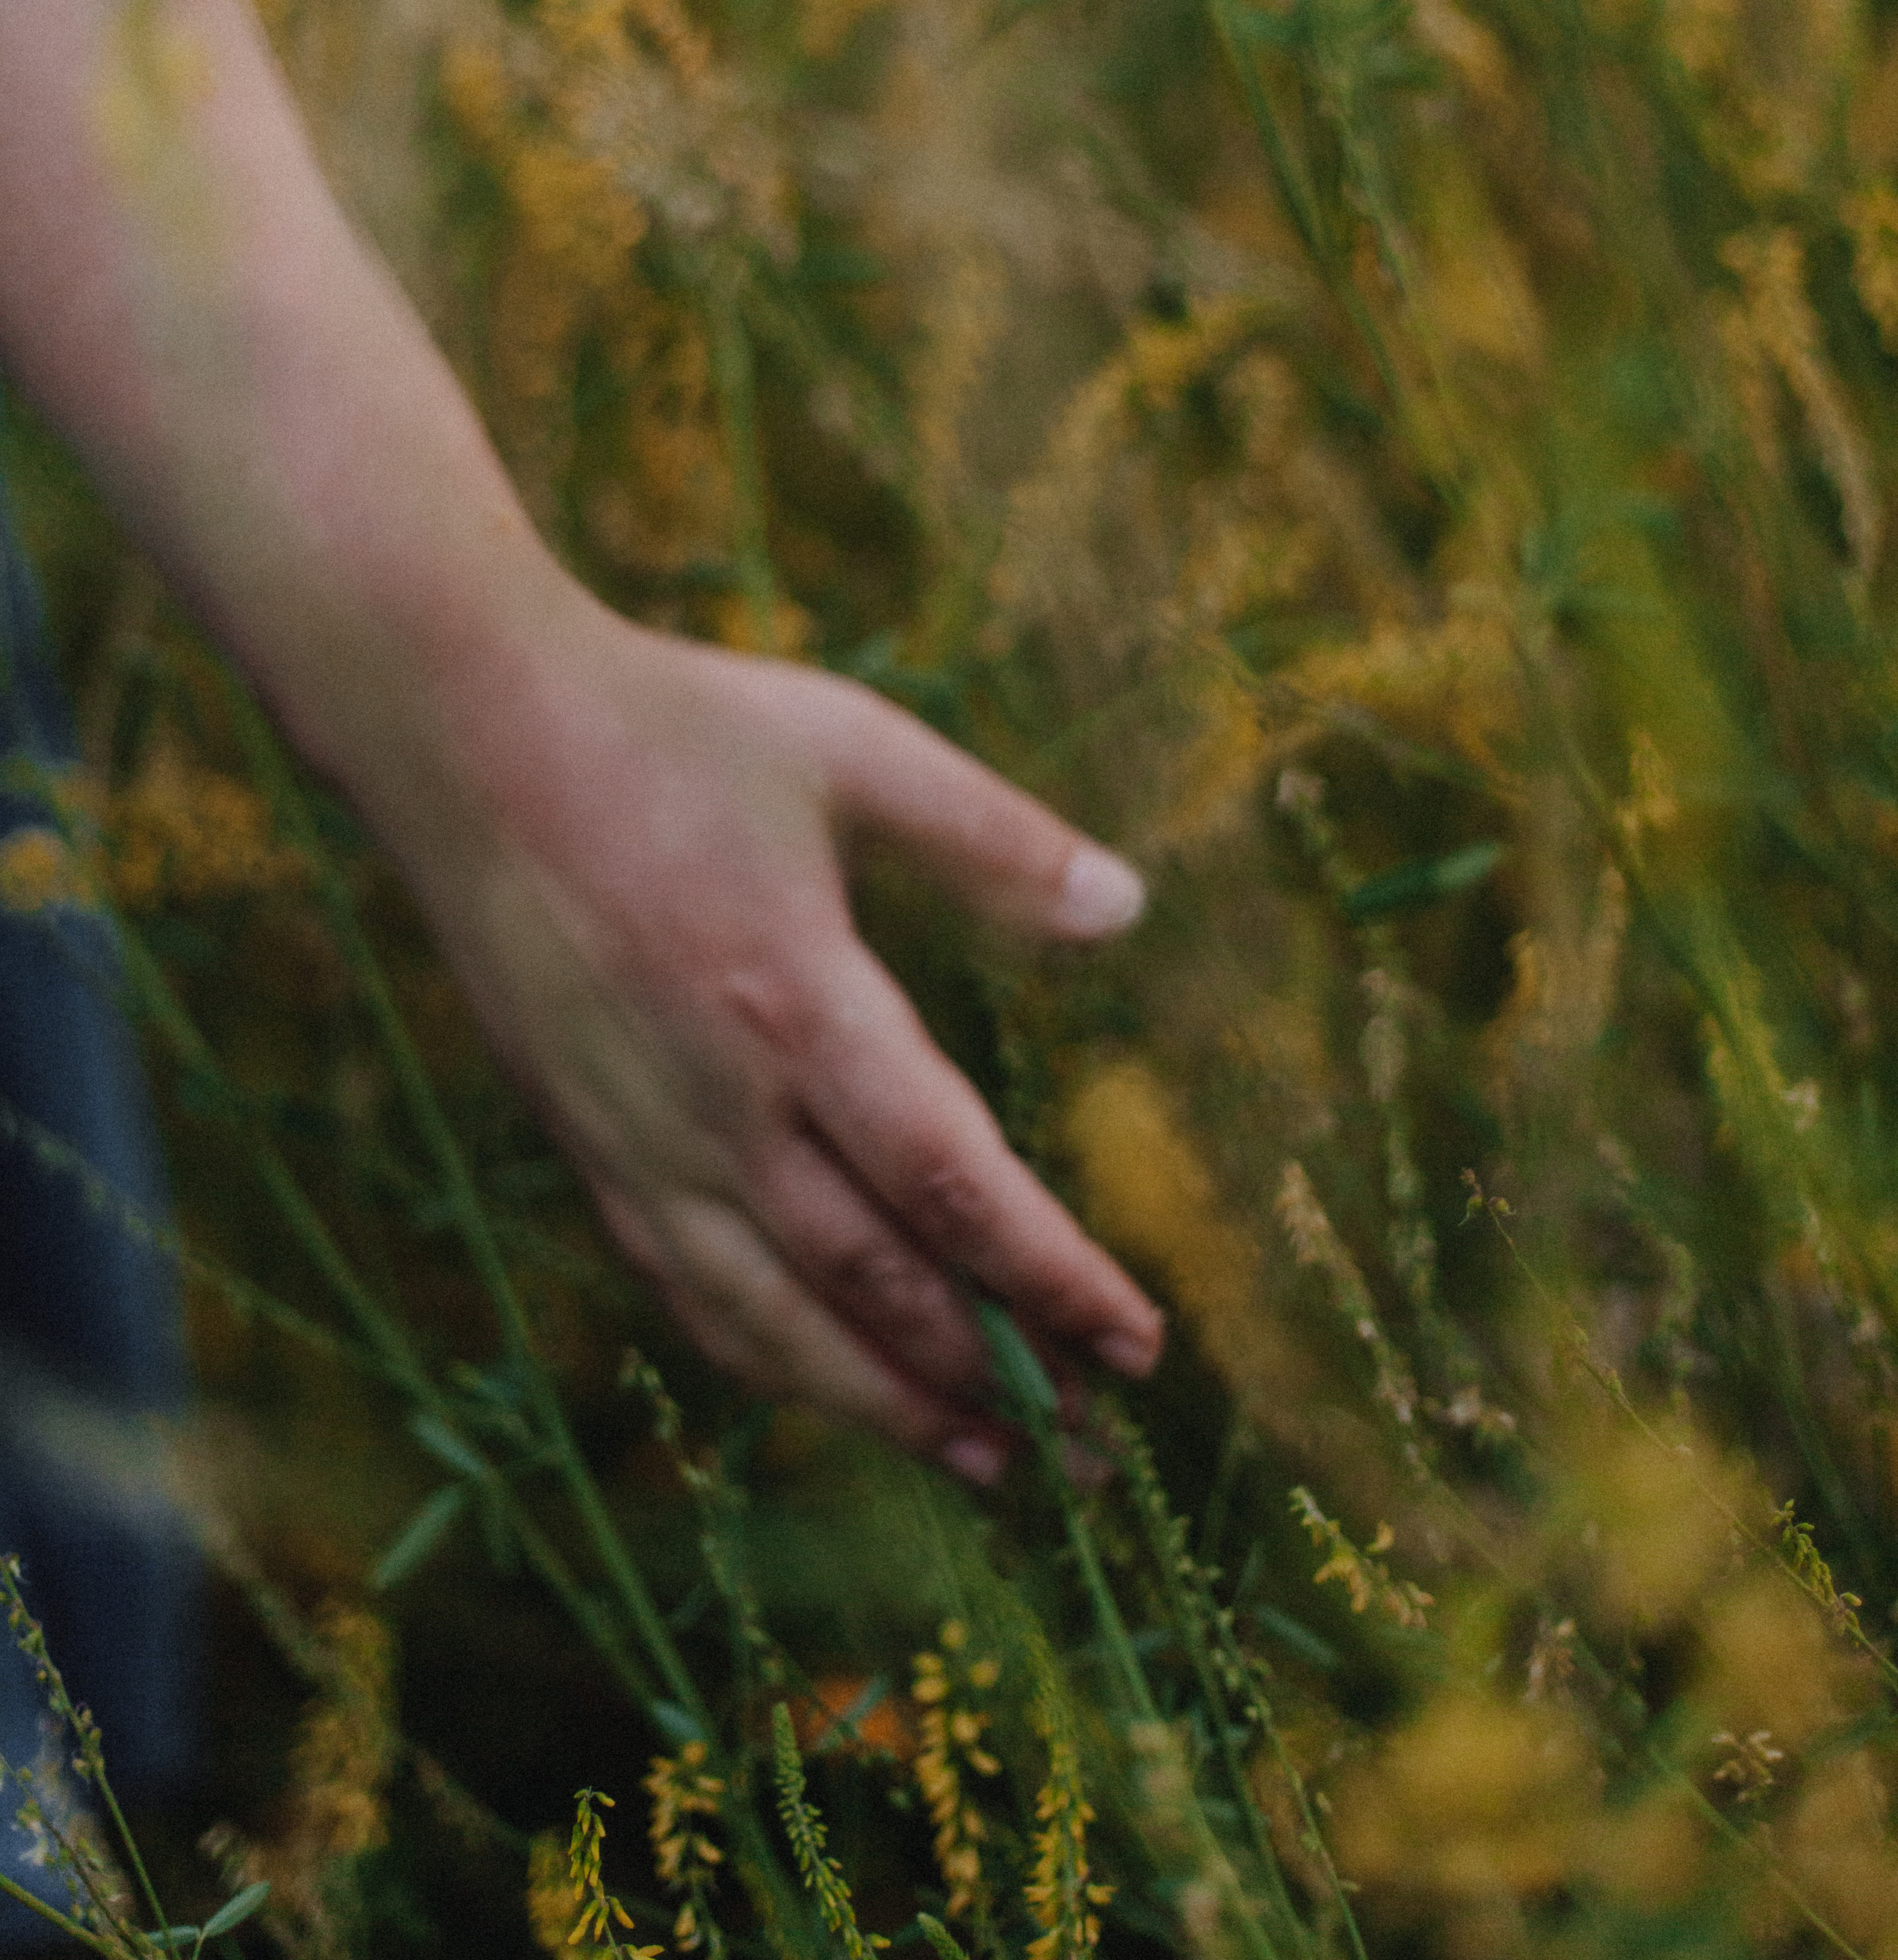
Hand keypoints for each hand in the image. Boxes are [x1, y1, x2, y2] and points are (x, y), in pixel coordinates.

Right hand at [403, 595, 1162, 1478]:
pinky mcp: (587, 1145)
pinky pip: (690, 1289)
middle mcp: (717, 1101)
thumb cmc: (671, 728)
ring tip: (986, 1465)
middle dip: (991, 1378)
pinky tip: (831, 1386)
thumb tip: (1129, 908)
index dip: (1049, 1278)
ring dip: (886, 1405)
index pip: (949, 1183)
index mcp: (796, 999)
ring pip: (774, 1318)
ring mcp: (640, 1138)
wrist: (463, 737)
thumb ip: (991, 841)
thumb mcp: (852, 748)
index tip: (1139, 1344)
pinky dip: (772, 1358)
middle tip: (1093, 1452)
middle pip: (873, 1283)